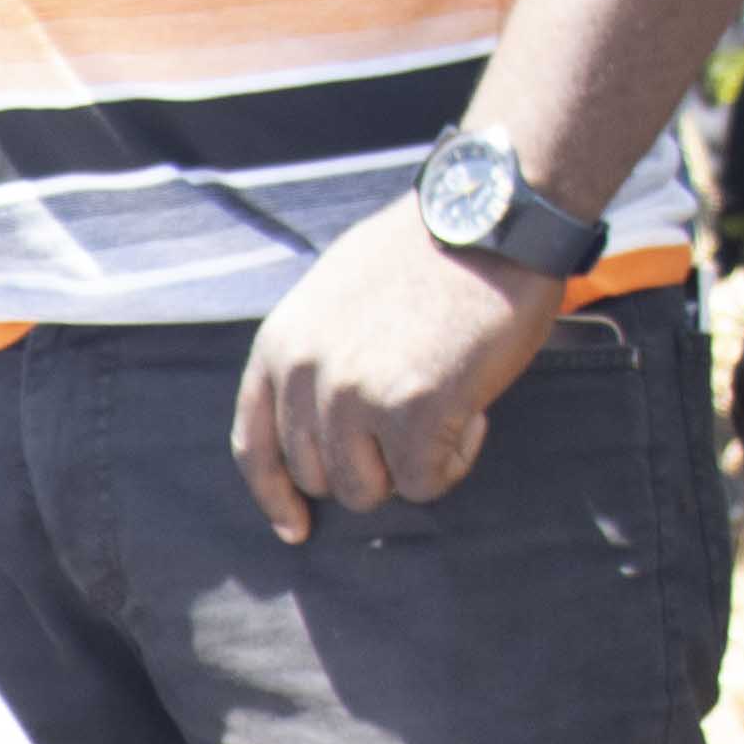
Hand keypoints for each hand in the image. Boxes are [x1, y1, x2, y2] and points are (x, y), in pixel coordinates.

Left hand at [230, 198, 565, 538]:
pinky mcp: (414, 413)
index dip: (275, 496)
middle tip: (413, 422)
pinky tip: (473, 410)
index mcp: (278, 346)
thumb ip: (311, 356)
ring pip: (368, 489)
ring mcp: (357, 397)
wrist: (488, 217)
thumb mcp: (332, 293)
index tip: (295, 525)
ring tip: (446, 410)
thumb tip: (311, 422)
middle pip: (319, 477)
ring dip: (410, 465)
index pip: (254, 447)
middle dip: (368, 465)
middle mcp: (306, 376)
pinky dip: (454, 459)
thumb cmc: (423, 253)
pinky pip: (424, 483)